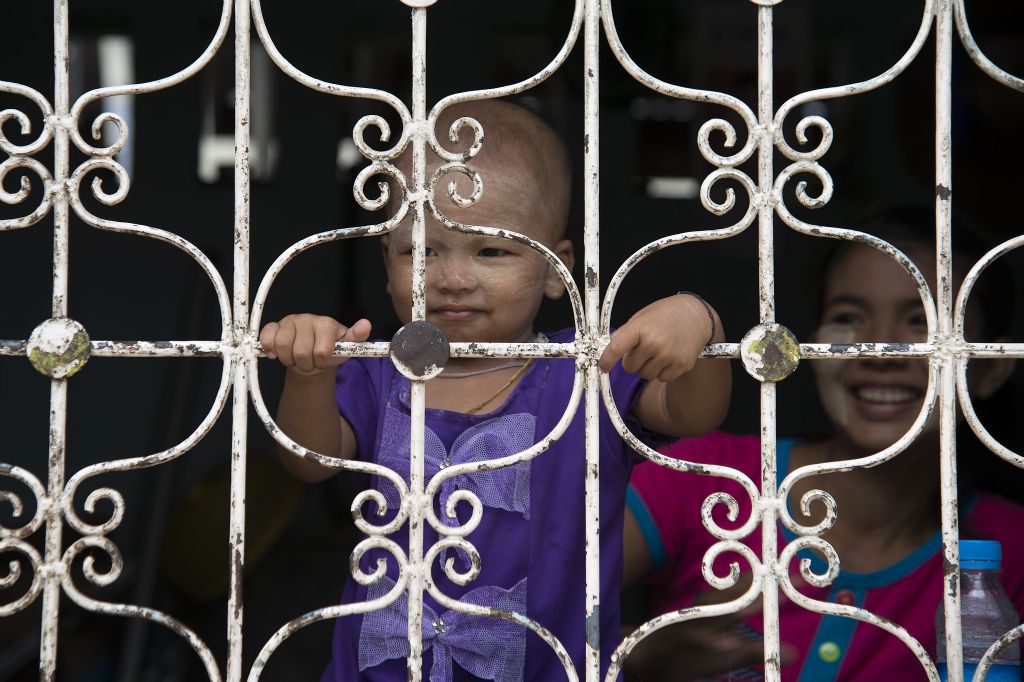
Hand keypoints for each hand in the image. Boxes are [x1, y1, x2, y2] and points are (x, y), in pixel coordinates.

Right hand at [259, 314, 370, 376]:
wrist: (311, 355)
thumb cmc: (330, 351)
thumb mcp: (346, 348)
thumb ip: (357, 338)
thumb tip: (366, 325)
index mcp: (326, 324)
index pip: (321, 351)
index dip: (321, 363)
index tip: (323, 361)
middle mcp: (307, 319)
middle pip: (301, 352)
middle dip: (305, 364)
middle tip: (309, 362)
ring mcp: (289, 321)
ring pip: (283, 347)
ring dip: (290, 360)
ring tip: (297, 358)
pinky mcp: (274, 326)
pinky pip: (267, 338)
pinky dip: (271, 349)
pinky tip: (278, 353)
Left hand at [599, 294, 716, 380]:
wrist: (696, 315)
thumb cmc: (665, 314)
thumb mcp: (642, 316)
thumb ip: (626, 333)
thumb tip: (608, 350)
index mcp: (640, 327)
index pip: (616, 348)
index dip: (606, 360)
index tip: (603, 366)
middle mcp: (654, 342)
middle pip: (630, 367)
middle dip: (633, 361)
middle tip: (643, 349)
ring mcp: (668, 355)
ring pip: (645, 374)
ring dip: (647, 367)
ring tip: (658, 351)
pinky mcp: (681, 365)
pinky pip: (661, 378)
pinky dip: (662, 371)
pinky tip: (669, 357)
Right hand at [623, 574, 796, 680]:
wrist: (637, 664)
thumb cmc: (681, 659)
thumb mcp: (721, 657)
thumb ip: (752, 652)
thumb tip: (792, 652)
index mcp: (713, 614)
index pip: (744, 595)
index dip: (771, 586)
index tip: (803, 580)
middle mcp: (700, 615)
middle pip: (730, 597)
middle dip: (758, 588)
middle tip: (787, 585)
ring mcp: (683, 626)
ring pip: (711, 613)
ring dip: (735, 608)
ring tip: (762, 605)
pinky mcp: (667, 641)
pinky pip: (690, 639)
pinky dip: (708, 642)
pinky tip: (727, 645)